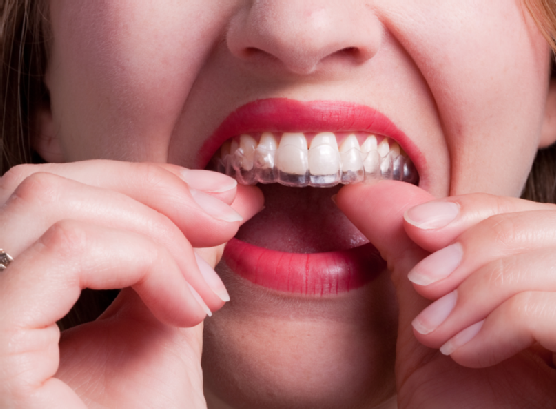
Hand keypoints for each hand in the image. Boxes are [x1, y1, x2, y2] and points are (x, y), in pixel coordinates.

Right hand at [0, 161, 262, 408]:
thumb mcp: (157, 325)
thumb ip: (171, 257)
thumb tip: (218, 196)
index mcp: (1, 289)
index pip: (47, 193)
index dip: (140, 181)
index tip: (221, 198)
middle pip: (43, 185)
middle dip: (151, 190)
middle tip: (226, 220)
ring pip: (48, 203)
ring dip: (154, 232)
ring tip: (206, 295)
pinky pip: (64, 252)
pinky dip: (142, 260)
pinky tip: (190, 311)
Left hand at [336, 181, 555, 408]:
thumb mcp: (429, 326)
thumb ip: (410, 257)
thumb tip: (363, 192)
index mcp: (550, 285)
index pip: (528, 215)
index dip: (473, 210)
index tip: (415, 227)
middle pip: (551, 225)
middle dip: (476, 241)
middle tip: (423, 285)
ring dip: (480, 285)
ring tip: (436, 329)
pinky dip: (503, 317)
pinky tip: (466, 351)